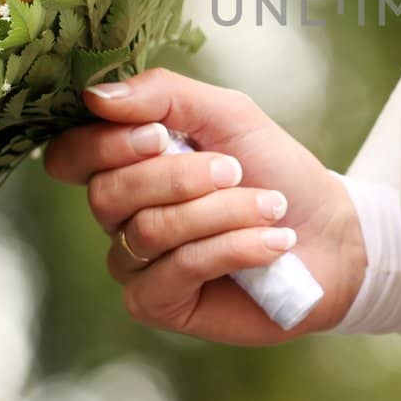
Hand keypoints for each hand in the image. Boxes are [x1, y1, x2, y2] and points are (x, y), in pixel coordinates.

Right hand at [43, 68, 365, 344]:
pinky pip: (176, 271)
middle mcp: (119, 215)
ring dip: (222, 212)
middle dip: (180, 177)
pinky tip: (272, 243)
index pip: (70, 154)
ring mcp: (133, 263)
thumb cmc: (275, 169)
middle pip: (107, 193)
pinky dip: (232, 249)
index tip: (160, 135)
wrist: (329, 234)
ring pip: (148, 231)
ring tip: (270, 207)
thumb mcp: (227, 114)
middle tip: (236, 170)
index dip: (104, 145)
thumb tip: (95, 98)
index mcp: (125, 164)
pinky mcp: (157, 304)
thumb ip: (163, 95)